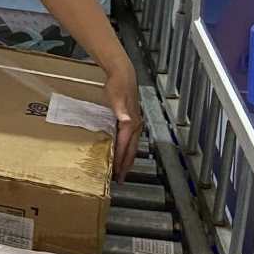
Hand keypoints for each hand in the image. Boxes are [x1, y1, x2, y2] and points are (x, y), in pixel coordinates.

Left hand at [104, 65, 143, 180]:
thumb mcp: (116, 97)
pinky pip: (130, 140)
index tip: (116, 173)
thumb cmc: (118, 85)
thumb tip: (126, 120)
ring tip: (121, 170)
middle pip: (131, 150)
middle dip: (125, 165)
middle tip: (119, 179)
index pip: (125, 147)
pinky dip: (126, 149)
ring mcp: (136, 124)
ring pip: (132, 147)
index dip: (120, 161)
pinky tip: (121, 151)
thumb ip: (120, 110)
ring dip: (126, 159)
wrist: (123, 75)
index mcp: (131, 123)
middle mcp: (136, 126)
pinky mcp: (133, 121)